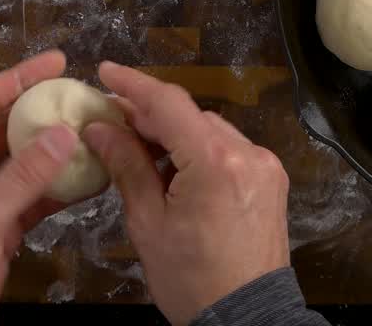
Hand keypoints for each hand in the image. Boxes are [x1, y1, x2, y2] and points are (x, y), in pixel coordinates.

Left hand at [0, 51, 79, 317]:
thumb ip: (22, 176)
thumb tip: (66, 133)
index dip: (20, 76)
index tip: (58, 61)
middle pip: (10, 125)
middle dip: (47, 109)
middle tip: (87, 98)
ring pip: (27, 158)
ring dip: (59, 147)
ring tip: (98, 132)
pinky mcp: (3, 222)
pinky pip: (36, 192)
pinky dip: (62, 184)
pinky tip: (93, 177)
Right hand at [82, 62, 291, 325]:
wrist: (246, 317)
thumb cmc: (191, 279)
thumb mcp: (148, 224)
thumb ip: (127, 166)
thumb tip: (100, 127)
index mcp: (216, 162)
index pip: (170, 104)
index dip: (134, 85)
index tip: (106, 71)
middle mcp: (248, 153)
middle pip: (190, 116)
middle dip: (150, 117)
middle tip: (110, 123)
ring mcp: (265, 165)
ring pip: (210, 131)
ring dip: (175, 135)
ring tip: (139, 153)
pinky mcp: (271, 180)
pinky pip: (229, 150)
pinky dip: (199, 152)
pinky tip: (175, 171)